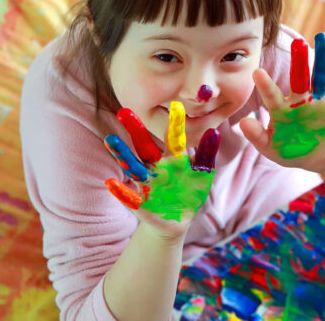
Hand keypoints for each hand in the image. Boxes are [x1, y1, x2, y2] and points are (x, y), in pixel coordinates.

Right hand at [104, 102, 219, 238]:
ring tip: (111, 139)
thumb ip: (206, 154)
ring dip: (122, 154)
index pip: (173, 138)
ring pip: (133, 167)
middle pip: (145, 146)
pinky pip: (129, 197)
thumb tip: (213, 131)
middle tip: (124, 111)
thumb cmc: (190, 192)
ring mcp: (148, 184)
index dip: (175, 123)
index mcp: (173, 158)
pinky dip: (120, 191)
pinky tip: (111, 183)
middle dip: (135, 130)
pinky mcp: (141, 204)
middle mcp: (157, 167)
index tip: (176, 104)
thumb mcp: (202, 174)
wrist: (178, 220)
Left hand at [240, 32, 324, 173]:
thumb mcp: (270, 147)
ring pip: (320, 77)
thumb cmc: (288, 150)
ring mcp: (318, 102)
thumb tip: (242, 122)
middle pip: (299, 78)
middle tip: (297, 43)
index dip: (265, 85)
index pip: (272, 96)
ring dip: (321, 59)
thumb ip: (256, 136)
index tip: (256, 72)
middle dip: (298, 61)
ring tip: (321, 37)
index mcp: (281, 109)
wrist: (315, 158)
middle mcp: (299, 101)